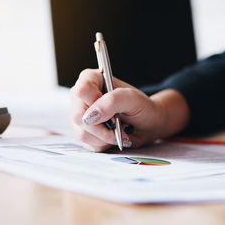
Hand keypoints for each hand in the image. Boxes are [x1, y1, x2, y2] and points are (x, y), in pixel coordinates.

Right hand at [70, 69, 188, 151]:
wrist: (146, 124)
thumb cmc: (141, 107)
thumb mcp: (133, 99)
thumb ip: (113, 101)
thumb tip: (91, 115)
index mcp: (91, 80)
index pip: (82, 90)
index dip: (95, 103)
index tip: (113, 111)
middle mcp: (81, 98)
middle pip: (78, 116)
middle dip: (102, 127)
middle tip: (119, 125)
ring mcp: (81, 116)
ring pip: (82, 133)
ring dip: (105, 137)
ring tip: (119, 130)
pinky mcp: (83, 133)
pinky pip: (88, 144)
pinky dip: (104, 144)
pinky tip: (113, 136)